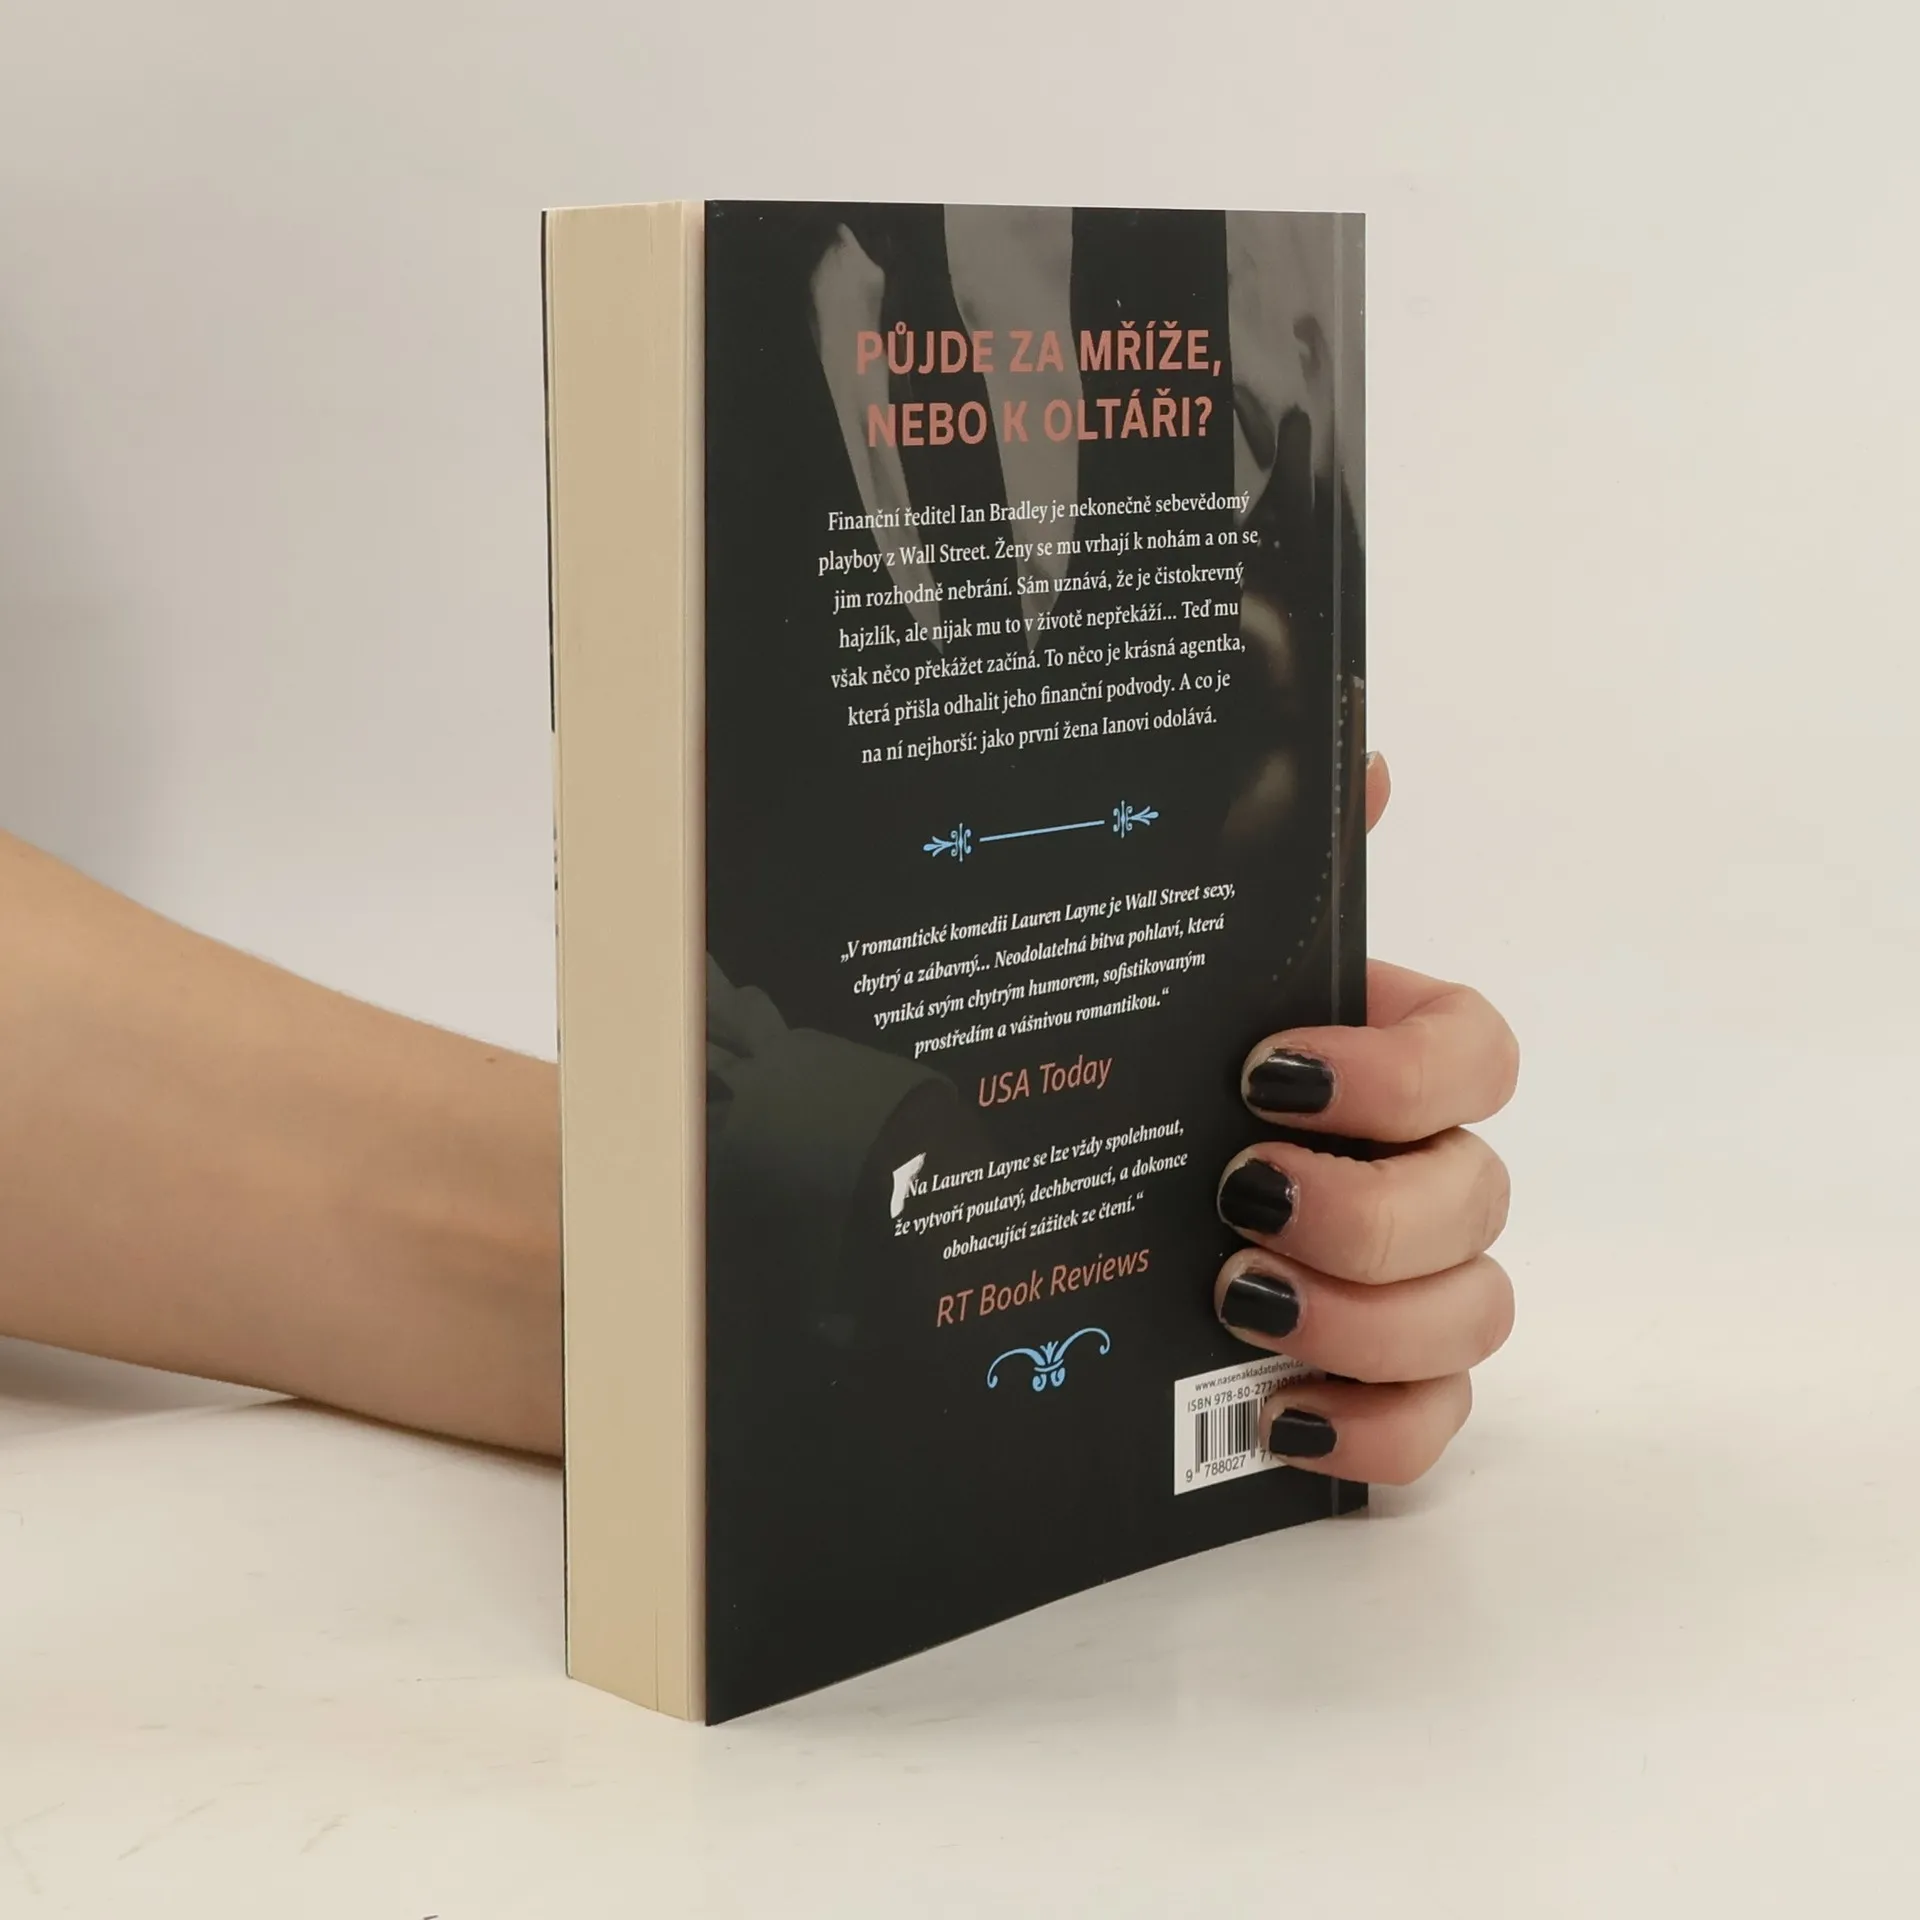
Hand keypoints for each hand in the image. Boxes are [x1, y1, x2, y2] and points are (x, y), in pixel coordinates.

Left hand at [1212, 754, 1518, 1483]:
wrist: (1077, 1198)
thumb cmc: (1159, 1070)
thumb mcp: (1188, 963)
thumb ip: (1268, 856)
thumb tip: (1357, 750)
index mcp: (1385, 1060)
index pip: (1476, 1053)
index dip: (1402, 1070)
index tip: (1272, 1075)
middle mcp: (1422, 1168)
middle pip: (1480, 1196)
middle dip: (1367, 1209)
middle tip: (1238, 1199)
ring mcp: (1413, 1283)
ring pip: (1476, 1313)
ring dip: (1365, 1317)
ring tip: (1236, 1301)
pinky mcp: (1378, 1380)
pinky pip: (1432, 1426)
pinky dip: (1377, 1430)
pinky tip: (1281, 1414)